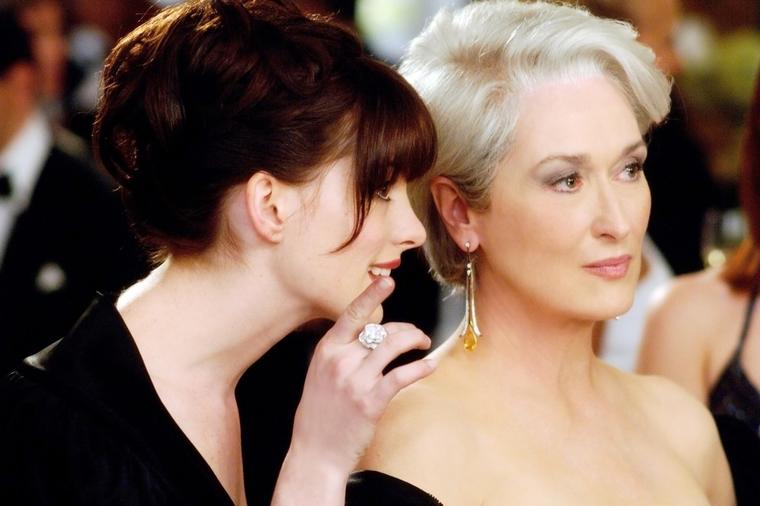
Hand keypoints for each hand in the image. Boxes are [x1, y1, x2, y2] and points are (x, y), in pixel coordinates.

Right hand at [272, 277, 435, 504]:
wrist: (314, 453)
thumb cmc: (318, 415)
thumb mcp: (319, 374)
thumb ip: (341, 353)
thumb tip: (368, 336)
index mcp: (326, 350)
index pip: (352, 314)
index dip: (371, 296)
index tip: (387, 282)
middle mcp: (340, 360)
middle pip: (380, 329)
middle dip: (405, 328)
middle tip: (417, 335)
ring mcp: (355, 380)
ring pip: (393, 346)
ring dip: (415, 340)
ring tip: (424, 344)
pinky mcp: (370, 400)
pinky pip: (402, 375)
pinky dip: (420, 367)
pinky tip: (429, 365)